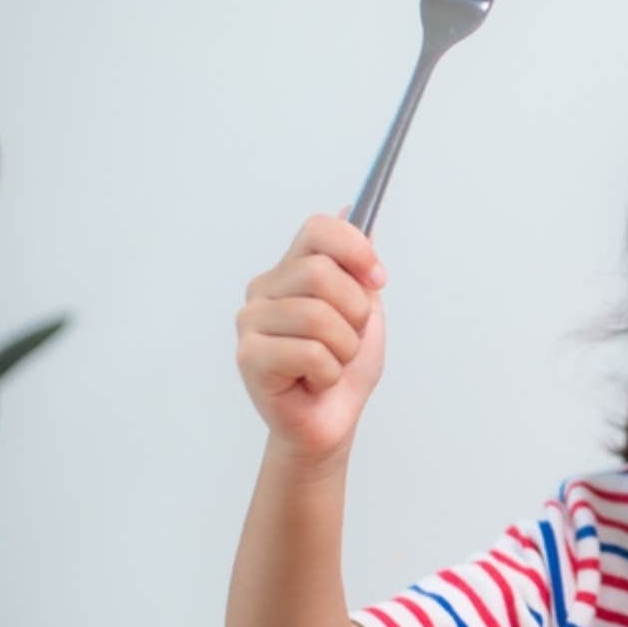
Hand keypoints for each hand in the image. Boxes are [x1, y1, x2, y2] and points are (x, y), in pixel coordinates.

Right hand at [234, 211, 387, 463]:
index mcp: (291, 271)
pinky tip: (315, 381)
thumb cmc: (343, 366)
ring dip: (344, 348)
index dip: (356, 249)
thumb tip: (351, 206)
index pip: (318, 229)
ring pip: (319, 316)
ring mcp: (251, 322)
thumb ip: (356, 262)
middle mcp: (264, 289)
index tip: (378, 278)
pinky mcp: (249, 358)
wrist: (331, 421)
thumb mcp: (364, 308)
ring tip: (331, 363)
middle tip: (348, 339)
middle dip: (355, 313)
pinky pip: (310, 353)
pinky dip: (329, 373)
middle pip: (321, 272)